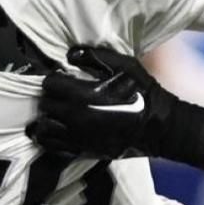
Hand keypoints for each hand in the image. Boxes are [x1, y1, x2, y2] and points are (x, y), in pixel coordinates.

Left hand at [28, 46, 203, 167]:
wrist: (159, 126)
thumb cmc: (143, 92)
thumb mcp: (124, 65)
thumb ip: (94, 55)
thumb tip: (70, 54)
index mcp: (82, 95)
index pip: (50, 84)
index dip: (55, 78)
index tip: (63, 78)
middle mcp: (75, 117)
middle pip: (45, 104)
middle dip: (51, 97)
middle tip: (61, 93)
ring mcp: (77, 136)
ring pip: (44, 127)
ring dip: (47, 117)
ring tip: (57, 112)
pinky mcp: (82, 150)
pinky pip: (52, 146)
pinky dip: (49, 137)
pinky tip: (56, 129)